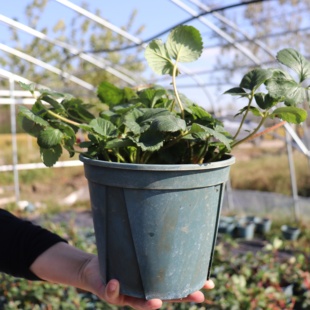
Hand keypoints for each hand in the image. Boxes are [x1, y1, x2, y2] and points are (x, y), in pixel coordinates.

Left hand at [31, 242, 213, 309]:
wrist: (95, 269)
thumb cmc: (120, 257)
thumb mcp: (136, 248)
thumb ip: (149, 241)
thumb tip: (168, 216)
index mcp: (151, 282)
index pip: (175, 285)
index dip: (191, 285)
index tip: (210, 283)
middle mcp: (142, 291)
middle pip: (165, 298)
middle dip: (182, 297)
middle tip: (199, 297)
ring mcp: (126, 293)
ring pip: (138, 303)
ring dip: (148, 303)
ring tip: (158, 303)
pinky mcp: (109, 291)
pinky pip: (111, 291)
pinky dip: (113, 288)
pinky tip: (116, 281)